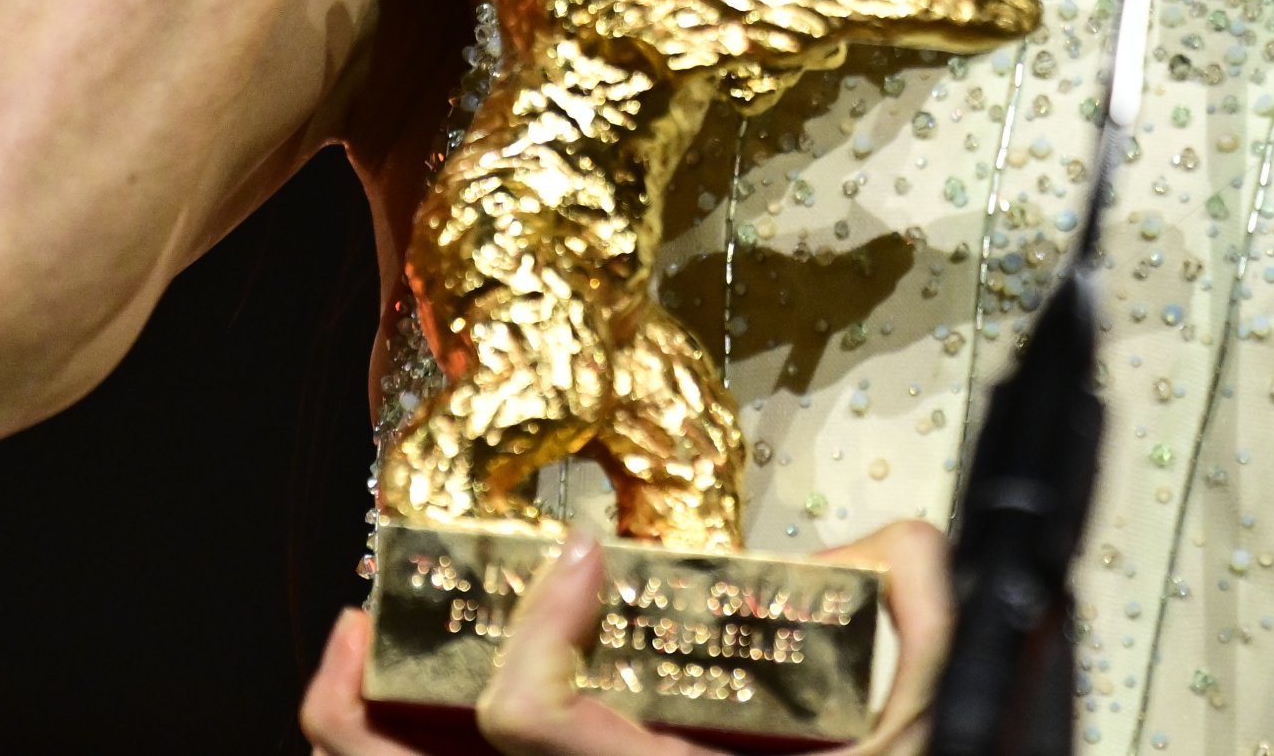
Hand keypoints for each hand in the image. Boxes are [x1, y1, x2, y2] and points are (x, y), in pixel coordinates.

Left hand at [299, 520, 954, 755]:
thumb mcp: (920, 709)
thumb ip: (913, 607)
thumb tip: (887, 539)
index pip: (536, 725)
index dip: (532, 632)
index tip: (579, 553)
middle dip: (361, 700)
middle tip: (376, 610)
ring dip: (353, 733)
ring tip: (354, 655)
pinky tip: (405, 714)